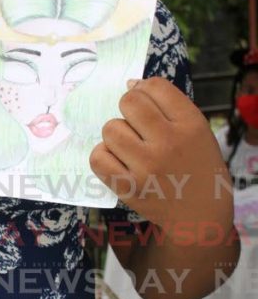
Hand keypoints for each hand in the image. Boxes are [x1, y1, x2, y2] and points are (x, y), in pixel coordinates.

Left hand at [89, 77, 232, 235]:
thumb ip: (169, 106)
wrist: (200, 215)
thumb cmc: (196, 167)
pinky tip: (116, 160)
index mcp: (191, 125)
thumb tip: (130, 84)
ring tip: (129, 146)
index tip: (147, 103)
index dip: (145, 89)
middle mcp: (169, 142)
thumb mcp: (197, 131)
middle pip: (129, 102)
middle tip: (136, 125)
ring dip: (116, 134)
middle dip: (128, 109)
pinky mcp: (129, 188)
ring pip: (110, 129)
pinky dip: (103, 156)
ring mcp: (147, 166)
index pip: (156, 86)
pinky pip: (98, 157)